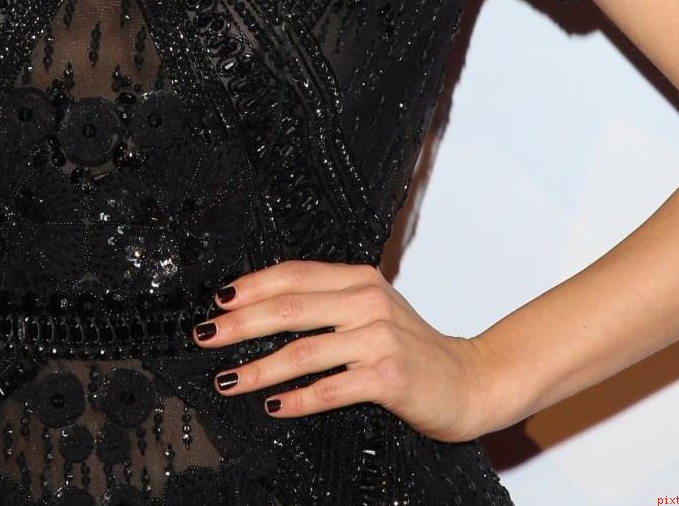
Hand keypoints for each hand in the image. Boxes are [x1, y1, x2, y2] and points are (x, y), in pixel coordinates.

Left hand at [190, 259, 494, 443]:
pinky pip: (331, 388)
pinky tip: (275, 406)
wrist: (470, 380)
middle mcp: (368, 301)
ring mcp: (379, 338)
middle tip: (207, 336)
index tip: (218, 301)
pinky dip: (298, 398)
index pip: (294, 273)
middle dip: (241, 323)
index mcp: (360, 278)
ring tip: (229, 379)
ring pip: (303, 350)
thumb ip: (330, 303)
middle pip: (290, 306)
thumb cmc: (414, 349)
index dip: (252, 286)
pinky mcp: (389, 376)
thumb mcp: (372, 311)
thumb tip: (266, 308)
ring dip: (258, 368)